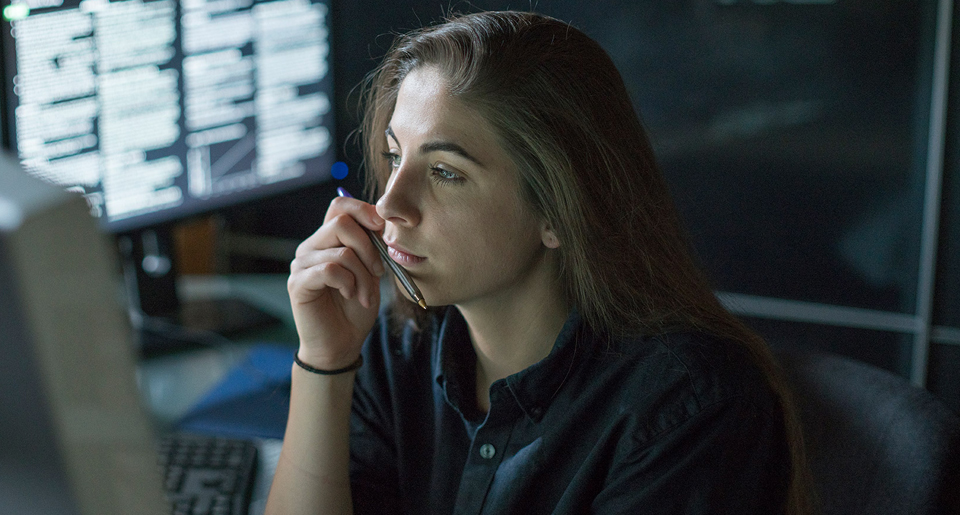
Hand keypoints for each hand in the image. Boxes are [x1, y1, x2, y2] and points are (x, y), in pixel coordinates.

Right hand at [287, 196, 385, 369]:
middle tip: (379, 272)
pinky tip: (350, 295)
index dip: (364, 210)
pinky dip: (348, 283)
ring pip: (341, 250)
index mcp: (328, 239)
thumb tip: (383, 219)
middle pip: (342, 222)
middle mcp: (311, 246)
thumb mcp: (371, 271)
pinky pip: (330, 270)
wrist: (342, 343)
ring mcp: (301, 264)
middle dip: (369, 247)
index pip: (340, 205)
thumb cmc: (356, 308)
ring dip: (363, 275)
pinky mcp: (297, 283)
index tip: (383, 228)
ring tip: (365, 294)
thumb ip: (372, 246)